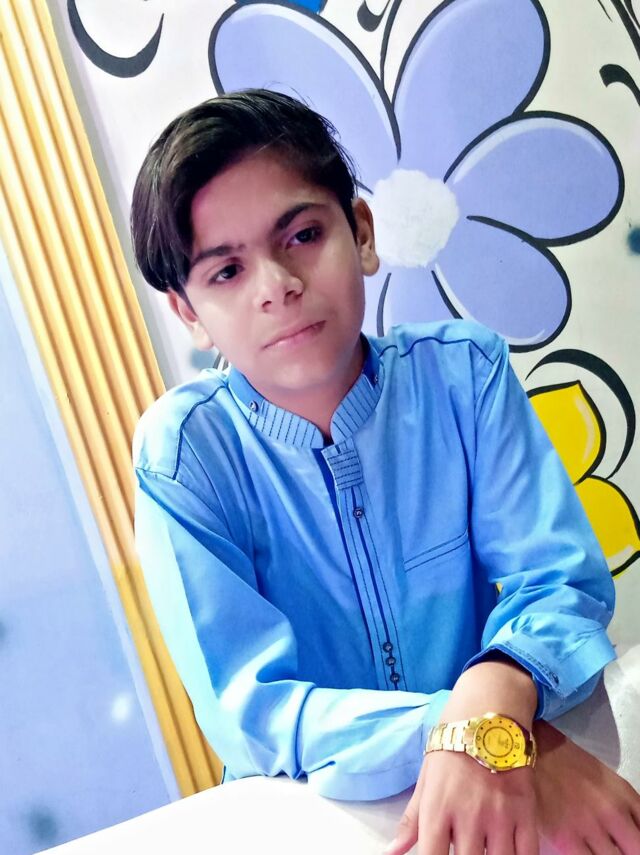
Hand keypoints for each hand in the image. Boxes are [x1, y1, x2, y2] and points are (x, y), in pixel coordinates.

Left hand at [384, 751, 538, 854]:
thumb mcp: (425, 781)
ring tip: (484, 853)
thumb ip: (411, 822)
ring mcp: (500, 815)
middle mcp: (468, 816)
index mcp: (438, 808)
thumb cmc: (450, 750)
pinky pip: (528, 854)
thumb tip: (391, 853)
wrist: (486, 714)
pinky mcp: (525, 810)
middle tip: (464, 853)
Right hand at [534, 721, 639, 853]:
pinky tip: (586, 852)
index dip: (638, 844)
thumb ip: (627, 809)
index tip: (630, 845)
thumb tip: (632, 835)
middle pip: (636, 851)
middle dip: (629, 851)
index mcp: (625, 796)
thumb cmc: (569, 765)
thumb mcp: (608, 781)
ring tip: (599, 848)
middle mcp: (613, 813)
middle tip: (618, 848)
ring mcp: (589, 827)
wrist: (533, 752)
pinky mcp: (566, 840)